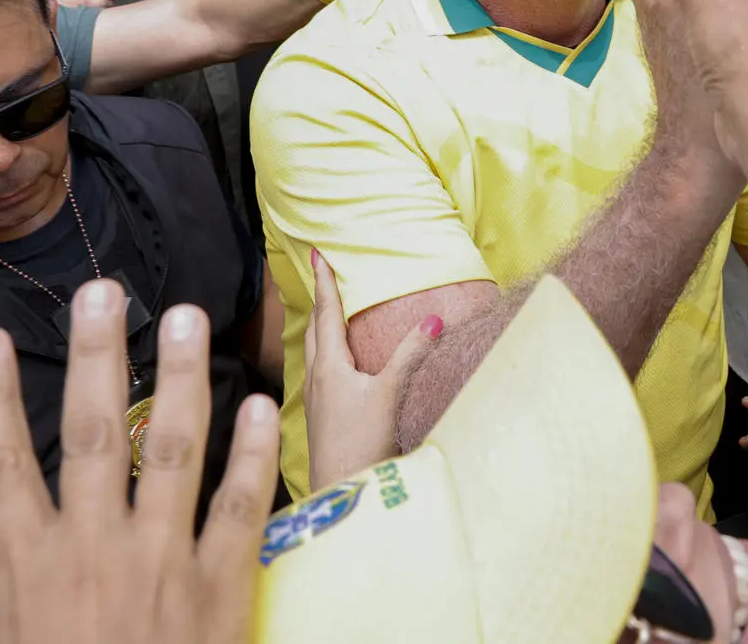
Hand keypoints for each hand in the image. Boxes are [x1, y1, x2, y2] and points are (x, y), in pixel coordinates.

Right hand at [0, 281, 278, 643]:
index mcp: (30, 571)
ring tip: (185, 317)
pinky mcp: (224, 584)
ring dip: (181, 378)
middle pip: (94, 434)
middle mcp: (95, 553)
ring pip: (174, 450)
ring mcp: (164, 563)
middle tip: (102, 291)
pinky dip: (253, 452)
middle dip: (97, 357)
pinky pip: (242, 504)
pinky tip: (260, 402)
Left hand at [304, 247, 438, 492]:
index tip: (317, 254)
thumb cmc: (361, 443)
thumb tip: (433, 319)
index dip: (325, 282)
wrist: (340, 492)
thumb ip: (410, 355)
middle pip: (314, 330)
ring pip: (314, 352)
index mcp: (329, 366)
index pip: (326, 313)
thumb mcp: (390, 395)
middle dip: (318, 301)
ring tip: (328, 313)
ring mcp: (316, 400)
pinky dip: (326, 353)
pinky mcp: (321, 419)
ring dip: (320, 327)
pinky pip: (320, 371)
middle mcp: (317, 378)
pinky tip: (338, 365)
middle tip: (321, 276)